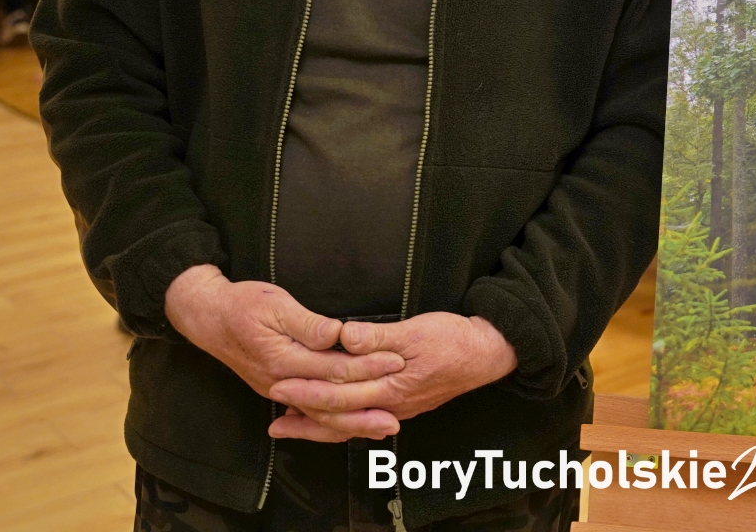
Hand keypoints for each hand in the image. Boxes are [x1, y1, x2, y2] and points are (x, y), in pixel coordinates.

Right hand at [164, 265, 404, 438]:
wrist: (207, 318)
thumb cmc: (242, 305)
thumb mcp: (274, 304)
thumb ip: (306, 323)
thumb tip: (335, 333)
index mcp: (284, 359)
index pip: (334, 368)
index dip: (367, 366)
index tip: (396, 362)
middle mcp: (281, 383)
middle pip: (329, 402)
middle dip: (365, 410)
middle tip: (396, 417)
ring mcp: (278, 390)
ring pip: (319, 416)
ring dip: (351, 424)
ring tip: (380, 429)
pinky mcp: (278, 390)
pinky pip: (309, 413)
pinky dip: (331, 422)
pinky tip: (350, 426)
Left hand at [267, 312, 516, 442]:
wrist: (484, 354)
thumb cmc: (452, 339)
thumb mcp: (415, 331)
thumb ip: (378, 337)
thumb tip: (344, 337)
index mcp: (391, 387)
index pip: (339, 395)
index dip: (307, 391)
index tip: (279, 384)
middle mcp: (390, 405)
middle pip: (337, 416)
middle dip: (302, 413)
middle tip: (271, 407)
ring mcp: (395, 408)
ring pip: (347, 424)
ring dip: (315, 424)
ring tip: (286, 422)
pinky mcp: (398, 405)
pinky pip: (359, 419)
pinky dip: (336, 420)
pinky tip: (322, 416)